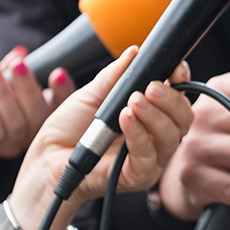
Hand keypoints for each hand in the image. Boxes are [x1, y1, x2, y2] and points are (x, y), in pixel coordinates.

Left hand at [0, 45, 75, 159]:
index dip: (63, 89)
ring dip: (3, 92)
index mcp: (46, 110)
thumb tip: (20, 53)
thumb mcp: (0, 78)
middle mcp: (36, 129)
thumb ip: (11, 66)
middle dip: (28, 86)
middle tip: (19, 64)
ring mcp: (16, 141)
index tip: (58, 72)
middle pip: (39, 112)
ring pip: (16, 121)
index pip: (62, 102)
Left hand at [4, 46, 192, 229]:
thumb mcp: (91, 95)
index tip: (174, 68)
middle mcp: (157, 137)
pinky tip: (124, 119)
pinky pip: (149, 156)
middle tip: (150, 87)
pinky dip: (139, 134)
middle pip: (184, 118)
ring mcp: (150, 158)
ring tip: (132, 101)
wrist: (45, 160)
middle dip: (171, 99)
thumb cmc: (68, 131)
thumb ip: (115, 76)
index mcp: (151, 116)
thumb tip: (135, 52)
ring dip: (155, 115)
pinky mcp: (137, 176)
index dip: (181, 82)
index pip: (179, 99)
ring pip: (172, 137)